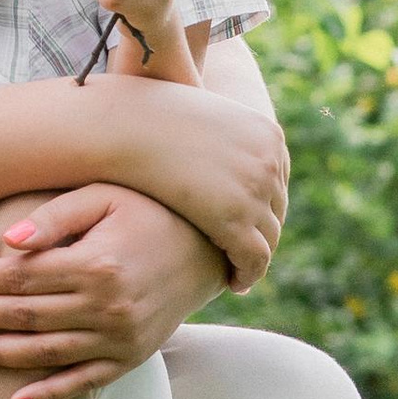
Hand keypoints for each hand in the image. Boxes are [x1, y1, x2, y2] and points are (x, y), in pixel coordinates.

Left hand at [0, 185, 234, 398]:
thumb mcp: (104, 197)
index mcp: (96, 264)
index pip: (21, 278)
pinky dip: (48, 395)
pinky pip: (83, 382)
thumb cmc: (148, 210)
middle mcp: (106, 307)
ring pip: (45, 354)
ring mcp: (119, 339)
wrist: (209, 248)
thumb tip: (9, 242)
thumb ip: (55, 216)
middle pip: (25, 317)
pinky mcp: (130, 358)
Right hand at [80, 85, 284, 277]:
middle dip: (259, 234)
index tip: (244, 227)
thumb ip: (221, 135)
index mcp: (267, 133)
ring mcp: (256, 190)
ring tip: (236, 273)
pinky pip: (254, 258)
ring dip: (253, 259)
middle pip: (274, 211)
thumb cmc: (147, 118)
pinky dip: (248, 274)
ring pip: (269, 239)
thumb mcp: (201, 115)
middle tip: (242, 258)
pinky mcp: (235, 219)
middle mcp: (269, 160)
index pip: (275, 182)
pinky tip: (232, 283)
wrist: (121, 127)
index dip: (259, 208)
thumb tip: (221, 154)